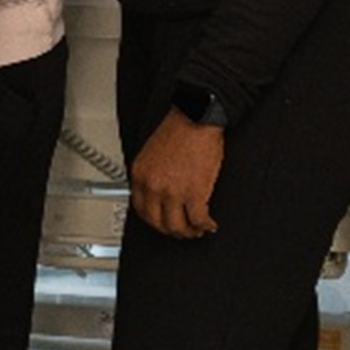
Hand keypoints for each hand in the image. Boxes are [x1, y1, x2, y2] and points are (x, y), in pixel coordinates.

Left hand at [130, 111, 225, 239]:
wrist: (196, 118)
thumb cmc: (178, 129)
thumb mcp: (151, 153)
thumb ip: (151, 175)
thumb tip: (158, 193)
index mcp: (140, 174)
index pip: (141, 209)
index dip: (153, 220)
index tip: (162, 222)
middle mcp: (153, 186)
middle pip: (157, 222)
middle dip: (171, 230)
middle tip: (181, 230)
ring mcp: (173, 192)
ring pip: (177, 226)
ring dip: (189, 231)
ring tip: (197, 229)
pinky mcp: (194, 193)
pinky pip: (198, 220)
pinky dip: (205, 225)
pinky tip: (209, 224)